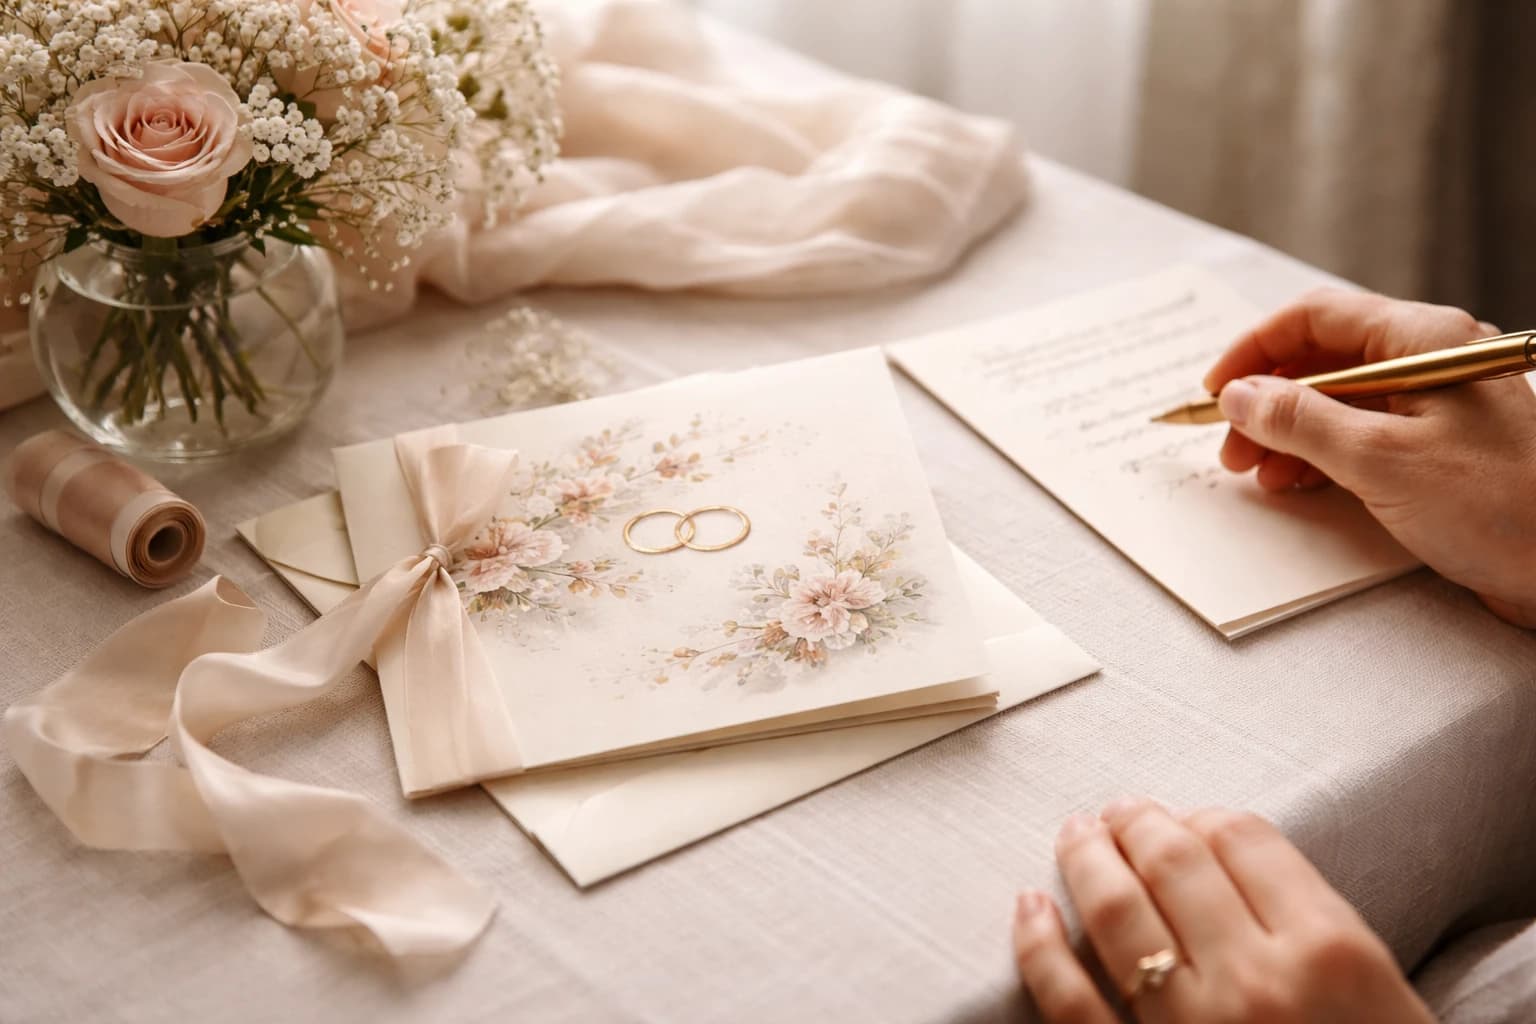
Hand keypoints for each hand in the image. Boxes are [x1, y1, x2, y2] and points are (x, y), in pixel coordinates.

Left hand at [1012, 800, 1434, 1023]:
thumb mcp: (1380, 990)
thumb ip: (1312, 921)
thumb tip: (1222, 847)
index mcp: (1329, 951)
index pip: (1244, 839)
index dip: (1207, 817)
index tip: (1190, 820)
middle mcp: (1255, 981)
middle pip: (1174, 862)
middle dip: (1138, 824)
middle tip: (1120, 811)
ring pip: (1115, 913)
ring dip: (1086, 861)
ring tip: (1077, 836)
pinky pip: (1069, 1000)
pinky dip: (1038, 946)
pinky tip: (1030, 907)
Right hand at [1204, 288, 1535, 626]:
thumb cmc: (1500, 506)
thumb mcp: (1381, 460)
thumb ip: (1301, 422)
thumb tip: (1239, 396)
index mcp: (1423, 340)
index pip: (1315, 318)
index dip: (1254, 351)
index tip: (1215, 393)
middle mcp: (1430, 361)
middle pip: (1323, 360)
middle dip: (1266, 400)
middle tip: (1231, 447)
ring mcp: (1436, 406)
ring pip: (1338, 401)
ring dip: (1287, 432)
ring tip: (1258, 474)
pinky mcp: (1439, 450)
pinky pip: (1362, 436)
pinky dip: (1319, 456)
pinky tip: (1297, 485)